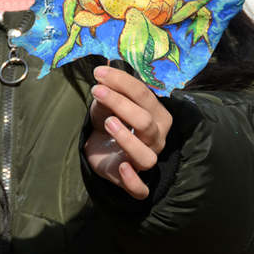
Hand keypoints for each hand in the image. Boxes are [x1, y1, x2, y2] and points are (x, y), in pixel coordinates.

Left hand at [83, 65, 172, 199]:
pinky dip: (132, 181)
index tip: (98, 73)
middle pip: (144, 122)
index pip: (143, 94)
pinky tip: (120, 166)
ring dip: (127, 140)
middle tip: (97, 91)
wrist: (102, 147)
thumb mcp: (108, 101)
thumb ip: (109, 86)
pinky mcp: (133, 181)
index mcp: (156, 114)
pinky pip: (140, 189)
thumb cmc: (111, 119)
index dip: (121, 82)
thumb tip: (105, 63)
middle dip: (120, 104)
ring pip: (146, 156)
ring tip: (108, 122)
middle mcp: (156, 138)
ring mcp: (147, 160)